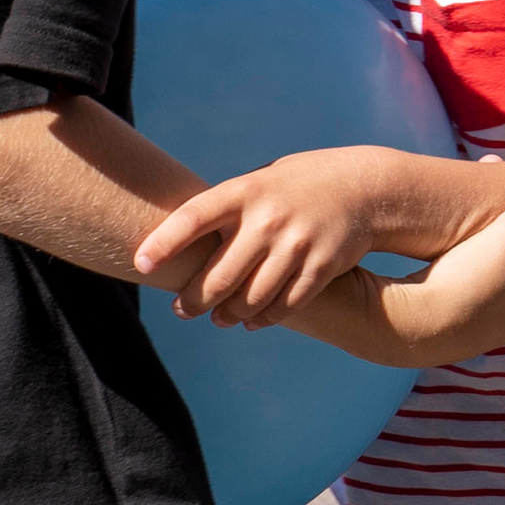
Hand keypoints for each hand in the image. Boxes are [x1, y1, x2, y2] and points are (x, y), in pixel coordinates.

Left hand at [136, 145, 405, 324]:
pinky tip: (252, 321)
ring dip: (229, 315)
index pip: (194, 217)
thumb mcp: (259, 182)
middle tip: (182, 311)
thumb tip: (175, 241)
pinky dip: (264, 318)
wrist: (362, 188)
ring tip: (218, 318)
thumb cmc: (294, 187)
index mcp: (245, 191)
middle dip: (194, 301)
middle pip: (220, 275)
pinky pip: (284, 305)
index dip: (164, 241)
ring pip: (250, 298)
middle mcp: (269, 218)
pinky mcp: (321, 267)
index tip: (141, 263)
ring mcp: (297, 244)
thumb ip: (226, 209)